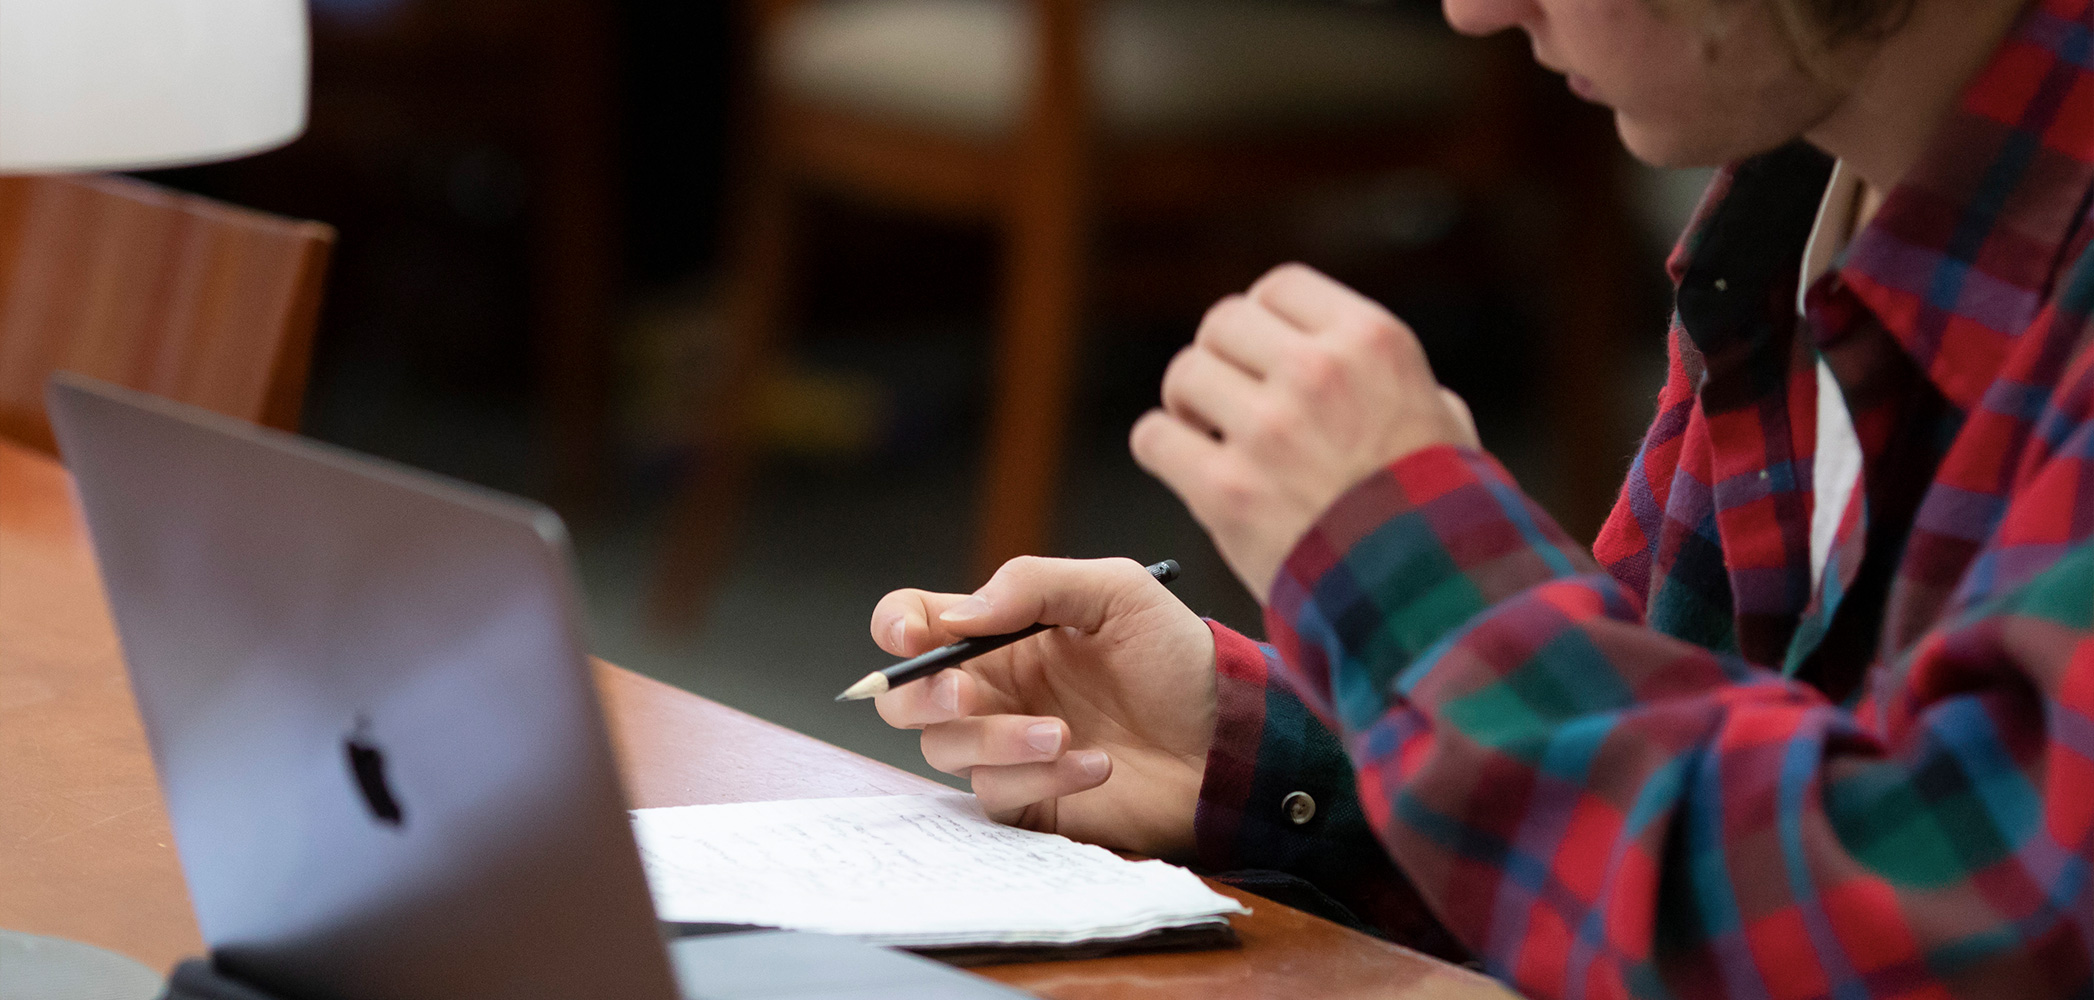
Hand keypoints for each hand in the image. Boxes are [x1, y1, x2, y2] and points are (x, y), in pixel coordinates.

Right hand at [868, 557, 1216, 858]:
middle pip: (907, 698)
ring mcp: (1008, 747)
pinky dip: (1043, 777)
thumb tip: (957, 614)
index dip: (896, 626)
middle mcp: (995, 690)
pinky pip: (998, 794)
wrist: (1230, 738)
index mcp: (1001, 633)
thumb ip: (1034, 584)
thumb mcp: (1117, 591)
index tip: (912, 637)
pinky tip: (1097, 764)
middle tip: (965, 695)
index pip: (917, 622)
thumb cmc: (1178, 659)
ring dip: (1000, 740)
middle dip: (923, 696)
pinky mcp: (1030, 799)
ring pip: (947, 750)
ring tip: (1066, 733)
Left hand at [1131, 263, 1477, 601]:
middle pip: (1221, 324)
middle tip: (1229, 402)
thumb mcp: (1443, 421)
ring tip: (1211, 438)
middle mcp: (1316, 372)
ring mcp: (1267, 430)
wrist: (1426, 598)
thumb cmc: (1440, 515)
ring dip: (1188, 405)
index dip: (1262, 323)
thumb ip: (1391, 381)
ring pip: (1183, 374)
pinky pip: (1153, 438)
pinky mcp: (1225, 490)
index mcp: (1371, 342)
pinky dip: (1163, 451)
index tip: (1262, 358)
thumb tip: (1357, 368)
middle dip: (1221, 361)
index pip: (1279, 288)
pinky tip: (1189, 471)